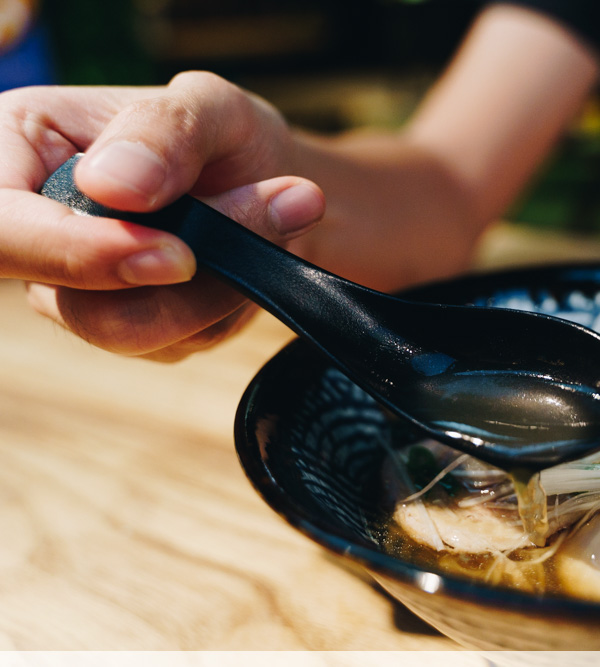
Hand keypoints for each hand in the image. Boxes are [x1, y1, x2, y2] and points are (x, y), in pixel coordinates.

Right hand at [0, 71, 324, 360]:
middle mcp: (32, 228)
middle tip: (254, 234)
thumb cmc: (227, 138)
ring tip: (278, 216)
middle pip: (62, 298)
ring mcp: (72, 289)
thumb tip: (110, 187)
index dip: (74, 251)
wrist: (275, 188)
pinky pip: (171, 342)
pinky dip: (225, 305)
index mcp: (15, 147)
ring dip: (215, 289)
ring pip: (126, 330)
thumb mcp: (210, 106)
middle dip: (167, 284)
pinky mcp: (125, 328)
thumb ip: (163, 130)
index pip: (1, 225)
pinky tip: (251, 260)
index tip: (176, 253)